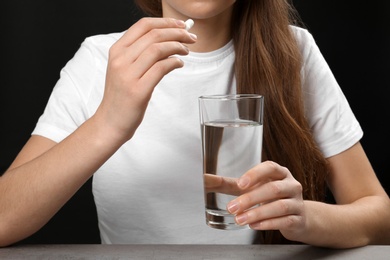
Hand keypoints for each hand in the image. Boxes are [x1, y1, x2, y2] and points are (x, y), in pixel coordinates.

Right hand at [95, 17, 196, 141]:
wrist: (111, 121)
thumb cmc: (121, 95)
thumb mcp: (124, 69)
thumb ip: (139, 53)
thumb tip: (167, 39)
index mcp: (117, 51)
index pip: (143, 25)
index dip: (165, 22)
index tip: (181, 25)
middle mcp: (121, 60)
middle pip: (154, 35)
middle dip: (177, 33)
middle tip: (191, 38)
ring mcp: (128, 75)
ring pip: (158, 49)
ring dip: (178, 47)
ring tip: (186, 51)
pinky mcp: (138, 90)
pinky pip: (161, 68)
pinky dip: (174, 62)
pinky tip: (179, 64)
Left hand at [226, 161, 305, 239]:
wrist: (297, 216)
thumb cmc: (270, 198)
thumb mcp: (253, 188)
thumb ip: (231, 184)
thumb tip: (206, 180)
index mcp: (280, 173)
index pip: (270, 167)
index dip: (255, 174)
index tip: (240, 184)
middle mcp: (291, 185)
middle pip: (272, 189)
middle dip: (250, 199)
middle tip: (232, 207)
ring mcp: (297, 202)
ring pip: (279, 206)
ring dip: (257, 213)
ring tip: (240, 219)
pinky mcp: (298, 219)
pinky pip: (284, 221)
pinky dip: (267, 224)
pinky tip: (253, 226)